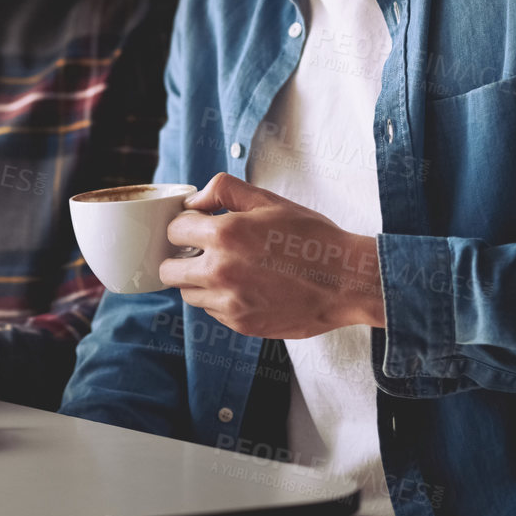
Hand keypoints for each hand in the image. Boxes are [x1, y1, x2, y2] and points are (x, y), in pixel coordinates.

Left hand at [158, 173, 384, 338]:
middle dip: (180, 257)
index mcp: (225, 234)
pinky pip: (212, 311)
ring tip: (227, 269)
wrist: (347, 281)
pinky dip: (220, 300)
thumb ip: (224, 190)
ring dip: (198, 281)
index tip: (197, 226)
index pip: (174, 230)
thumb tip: (193, 201)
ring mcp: (230, 302)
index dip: (185, 225)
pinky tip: (245, 287)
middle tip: (201, 251)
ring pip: (188, 294)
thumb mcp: (269, 201)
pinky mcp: (241, 324)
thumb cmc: (311, 238)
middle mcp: (220, 271)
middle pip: (169, 270)